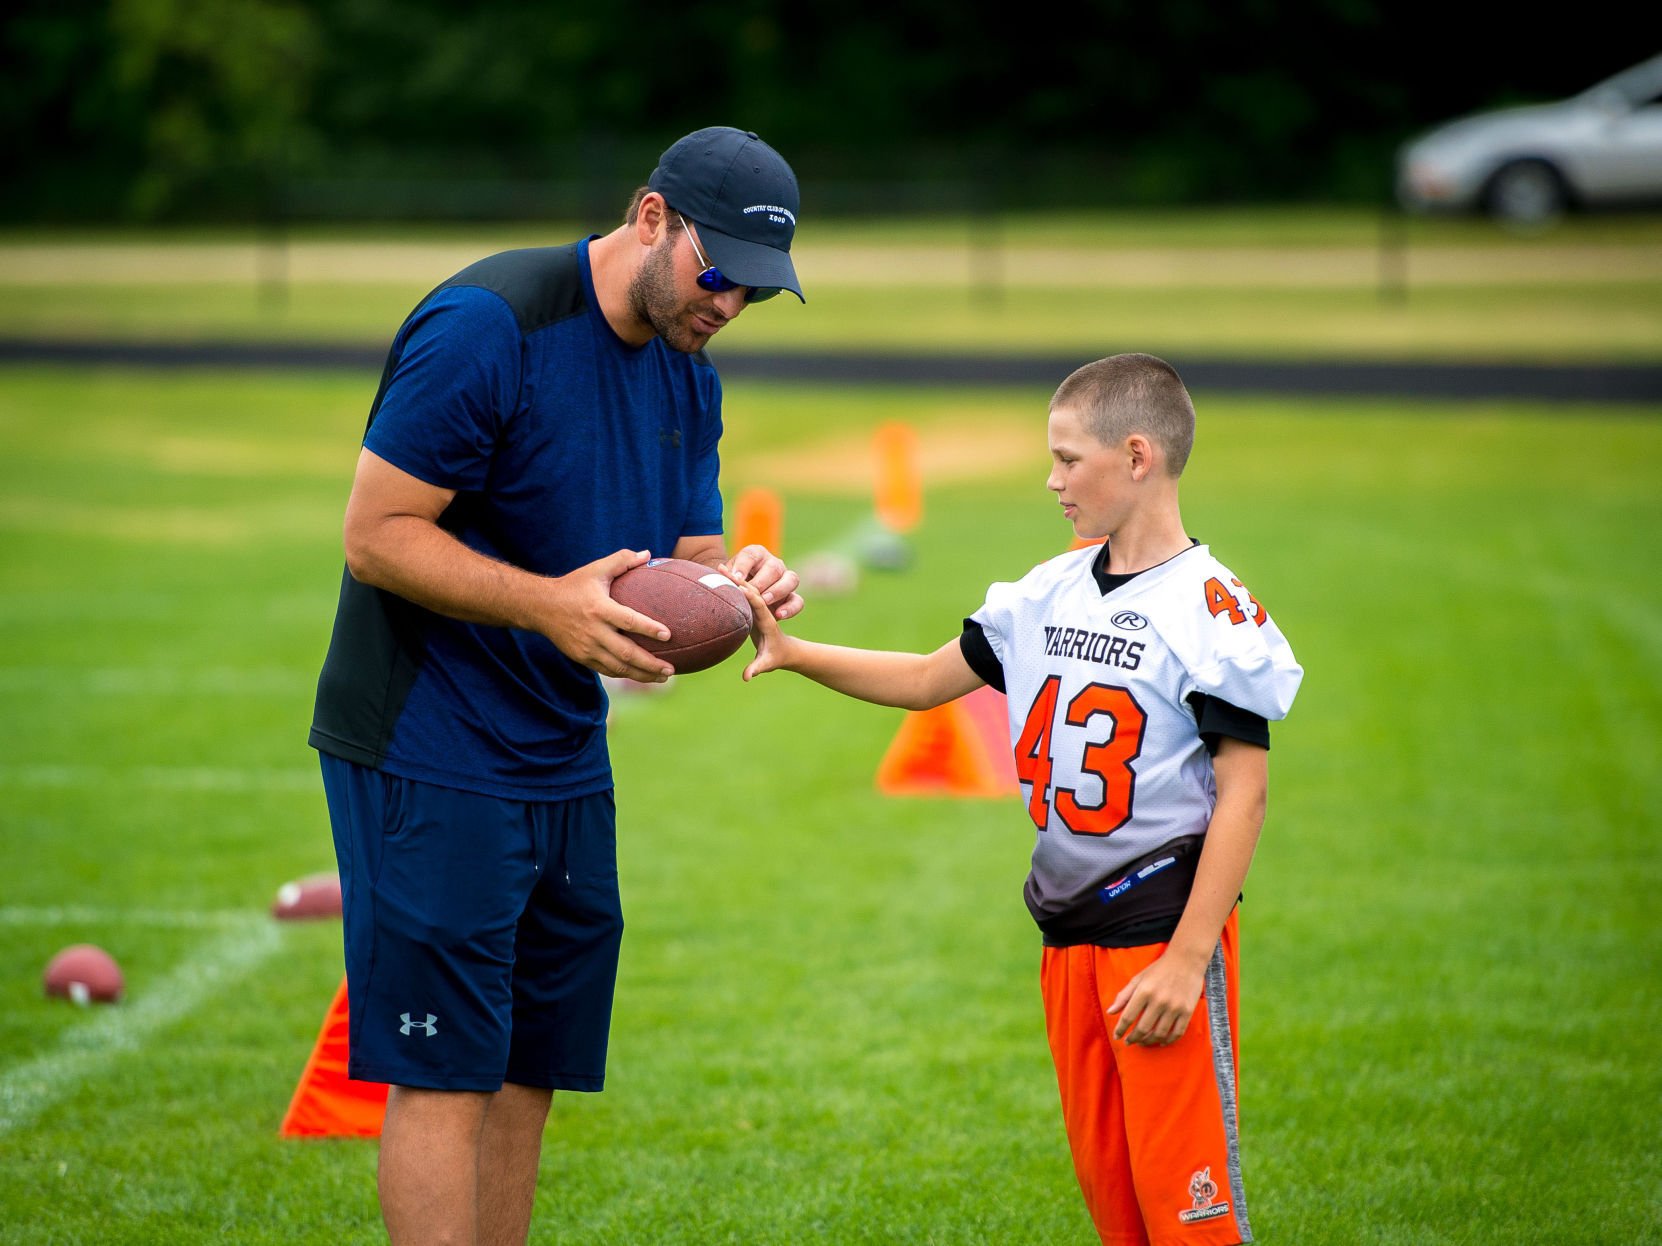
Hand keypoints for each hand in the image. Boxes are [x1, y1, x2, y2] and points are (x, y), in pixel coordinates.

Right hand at [534, 549, 674, 682]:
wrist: (539, 607)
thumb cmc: (573, 585)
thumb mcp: (595, 569)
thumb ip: (622, 560)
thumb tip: (648, 554)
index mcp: (599, 608)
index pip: (628, 621)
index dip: (649, 629)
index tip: (668, 635)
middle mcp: (593, 631)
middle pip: (627, 653)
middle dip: (651, 664)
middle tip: (671, 669)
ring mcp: (587, 648)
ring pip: (619, 667)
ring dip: (642, 675)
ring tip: (663, 677)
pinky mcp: (582, 658)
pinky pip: (607, 670)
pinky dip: (626, 674)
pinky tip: (642, 675)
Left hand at [724, 544, 802, 621]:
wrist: (742, 601)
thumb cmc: (732, 586)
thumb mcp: (727, 580)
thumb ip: (726, 577)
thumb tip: (721, 572)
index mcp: (756, 555)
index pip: (751, 555)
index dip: (743, 566)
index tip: (734, 578)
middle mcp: (774, 564)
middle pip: (774, 567)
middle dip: (762, 580)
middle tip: (752, 591)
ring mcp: (786, 580)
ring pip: (791, 579)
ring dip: (778, 590)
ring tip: (765, 601)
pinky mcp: (792, 597)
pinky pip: (798, 601)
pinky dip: (791, 608)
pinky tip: (778, 615)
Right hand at [728, 577, 791, 681]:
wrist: (785, 649)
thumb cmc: (776, 656)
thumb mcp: (767, 663)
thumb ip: (758, 668)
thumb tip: (747, 677)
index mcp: (768, 620)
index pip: (760, 605)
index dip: (750, 595)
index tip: (738, 585)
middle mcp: (764, 609)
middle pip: (752, 591)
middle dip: (739, 580)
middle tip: (723, 570)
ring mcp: (759, 606)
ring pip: (747, 588)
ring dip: (735, 577)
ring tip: (719, 567)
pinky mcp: (753, 606)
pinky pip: (742, 592)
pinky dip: (732, 583)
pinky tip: (720, 575)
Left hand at [1106, 949, 1207, 1046]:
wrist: (1186, 960)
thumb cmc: (1159, 969)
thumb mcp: (1138, 979)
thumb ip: (1123, 996)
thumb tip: (1110, 1012)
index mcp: (1144, 991)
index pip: (1128, 1017)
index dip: (1120, 1029)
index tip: (1117, 1036)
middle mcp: (1159, 1000)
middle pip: (1143, 1028)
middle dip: (1133, 1038)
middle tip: (1129, 1042)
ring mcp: (1174, 1007)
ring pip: (1159, 1033)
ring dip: (1149, 1041)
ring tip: (1142, 1042)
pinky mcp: (1187, 1011)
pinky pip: (1177, 1032)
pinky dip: (1168, 1040)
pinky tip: (1161, 1041)